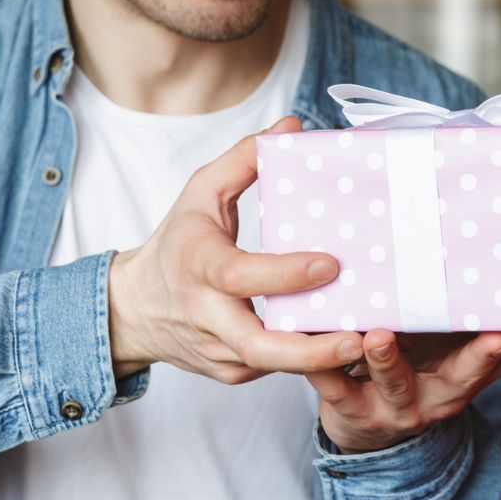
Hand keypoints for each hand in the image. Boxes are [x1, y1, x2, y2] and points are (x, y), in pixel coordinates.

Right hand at [106, 117, 364, 382]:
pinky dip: (307, 360)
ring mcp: (218, 350)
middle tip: (357, 338)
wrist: (134, 308)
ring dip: (319, 359)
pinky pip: (273, 368)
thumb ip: (244, 158)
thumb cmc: (177, 242)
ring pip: (273, 364)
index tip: (330, 264)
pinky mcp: (230, 372)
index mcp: (199, 266)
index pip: (242, 276)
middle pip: (258, 346)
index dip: (285, 275)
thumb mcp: (201, 192)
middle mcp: (207, 315)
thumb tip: (292, 127)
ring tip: (366, 345)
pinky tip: (341, 345)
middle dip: (310, 349)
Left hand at [309, 329, 500, 452]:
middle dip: (481, 358)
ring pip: (394, 381)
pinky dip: (322, 363)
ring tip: (382, 334)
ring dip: (390, 358)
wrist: (363, 432)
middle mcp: (434, 397)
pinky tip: (316, 335)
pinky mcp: (346, 404)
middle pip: (463, 378)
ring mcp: (390, 404)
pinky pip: (332, 383)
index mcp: (463, 382)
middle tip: (498, 335)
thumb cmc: (418, 379)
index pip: (500, 365)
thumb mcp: (461, 372)